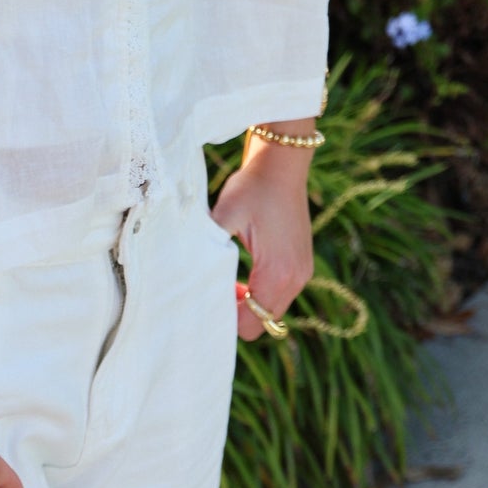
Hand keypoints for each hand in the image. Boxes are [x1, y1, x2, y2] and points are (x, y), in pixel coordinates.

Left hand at [210, 140, 314, 341]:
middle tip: (215, 289)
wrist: (282, 164)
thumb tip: (184, 271)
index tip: (207, 299)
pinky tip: (242, 274)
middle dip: (238, 314)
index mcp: (276, 272)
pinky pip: (280, 295)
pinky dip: (261, 293)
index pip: (252, 323)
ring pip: (272, 310)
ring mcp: (303, 272)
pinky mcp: (302, 264)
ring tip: (227, 282)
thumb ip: (206, 246)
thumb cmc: (252, 187)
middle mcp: (296, 278)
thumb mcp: (224, 215)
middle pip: (264, 322)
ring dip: (250, 304)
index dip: (227, 319)